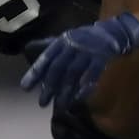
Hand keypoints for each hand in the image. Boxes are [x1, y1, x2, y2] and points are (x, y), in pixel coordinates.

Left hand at [20, 12, 138, 107]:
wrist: (113, 31)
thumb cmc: (85, 37)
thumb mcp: (66, 37)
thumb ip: (49, 45)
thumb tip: (27, 49)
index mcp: (62, 41)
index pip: (46, 58)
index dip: (35, 73)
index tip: (26, 88)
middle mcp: (72, 45)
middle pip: (58, 68)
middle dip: (49, 87)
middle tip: (42, 103)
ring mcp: (87, 51)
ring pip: (73, 74)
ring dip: (65, 91)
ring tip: (59, 106)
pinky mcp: (101, 58)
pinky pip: (91, 74)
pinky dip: (85, 86)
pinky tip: (79, 98)